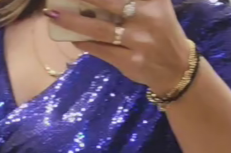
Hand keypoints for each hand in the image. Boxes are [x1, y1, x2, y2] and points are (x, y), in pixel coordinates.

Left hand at [44, 0, 190, 96]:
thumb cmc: (161, 31)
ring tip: (54, 15)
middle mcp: (148, 16)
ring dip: (73, 21)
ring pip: (100, 28)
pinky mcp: (131, 62)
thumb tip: (93, 2)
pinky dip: (85, 43)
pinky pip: (102, 50)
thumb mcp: (156, 4)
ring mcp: (139, 41)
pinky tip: (72, 38)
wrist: (177, 69)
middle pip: (109, 1)